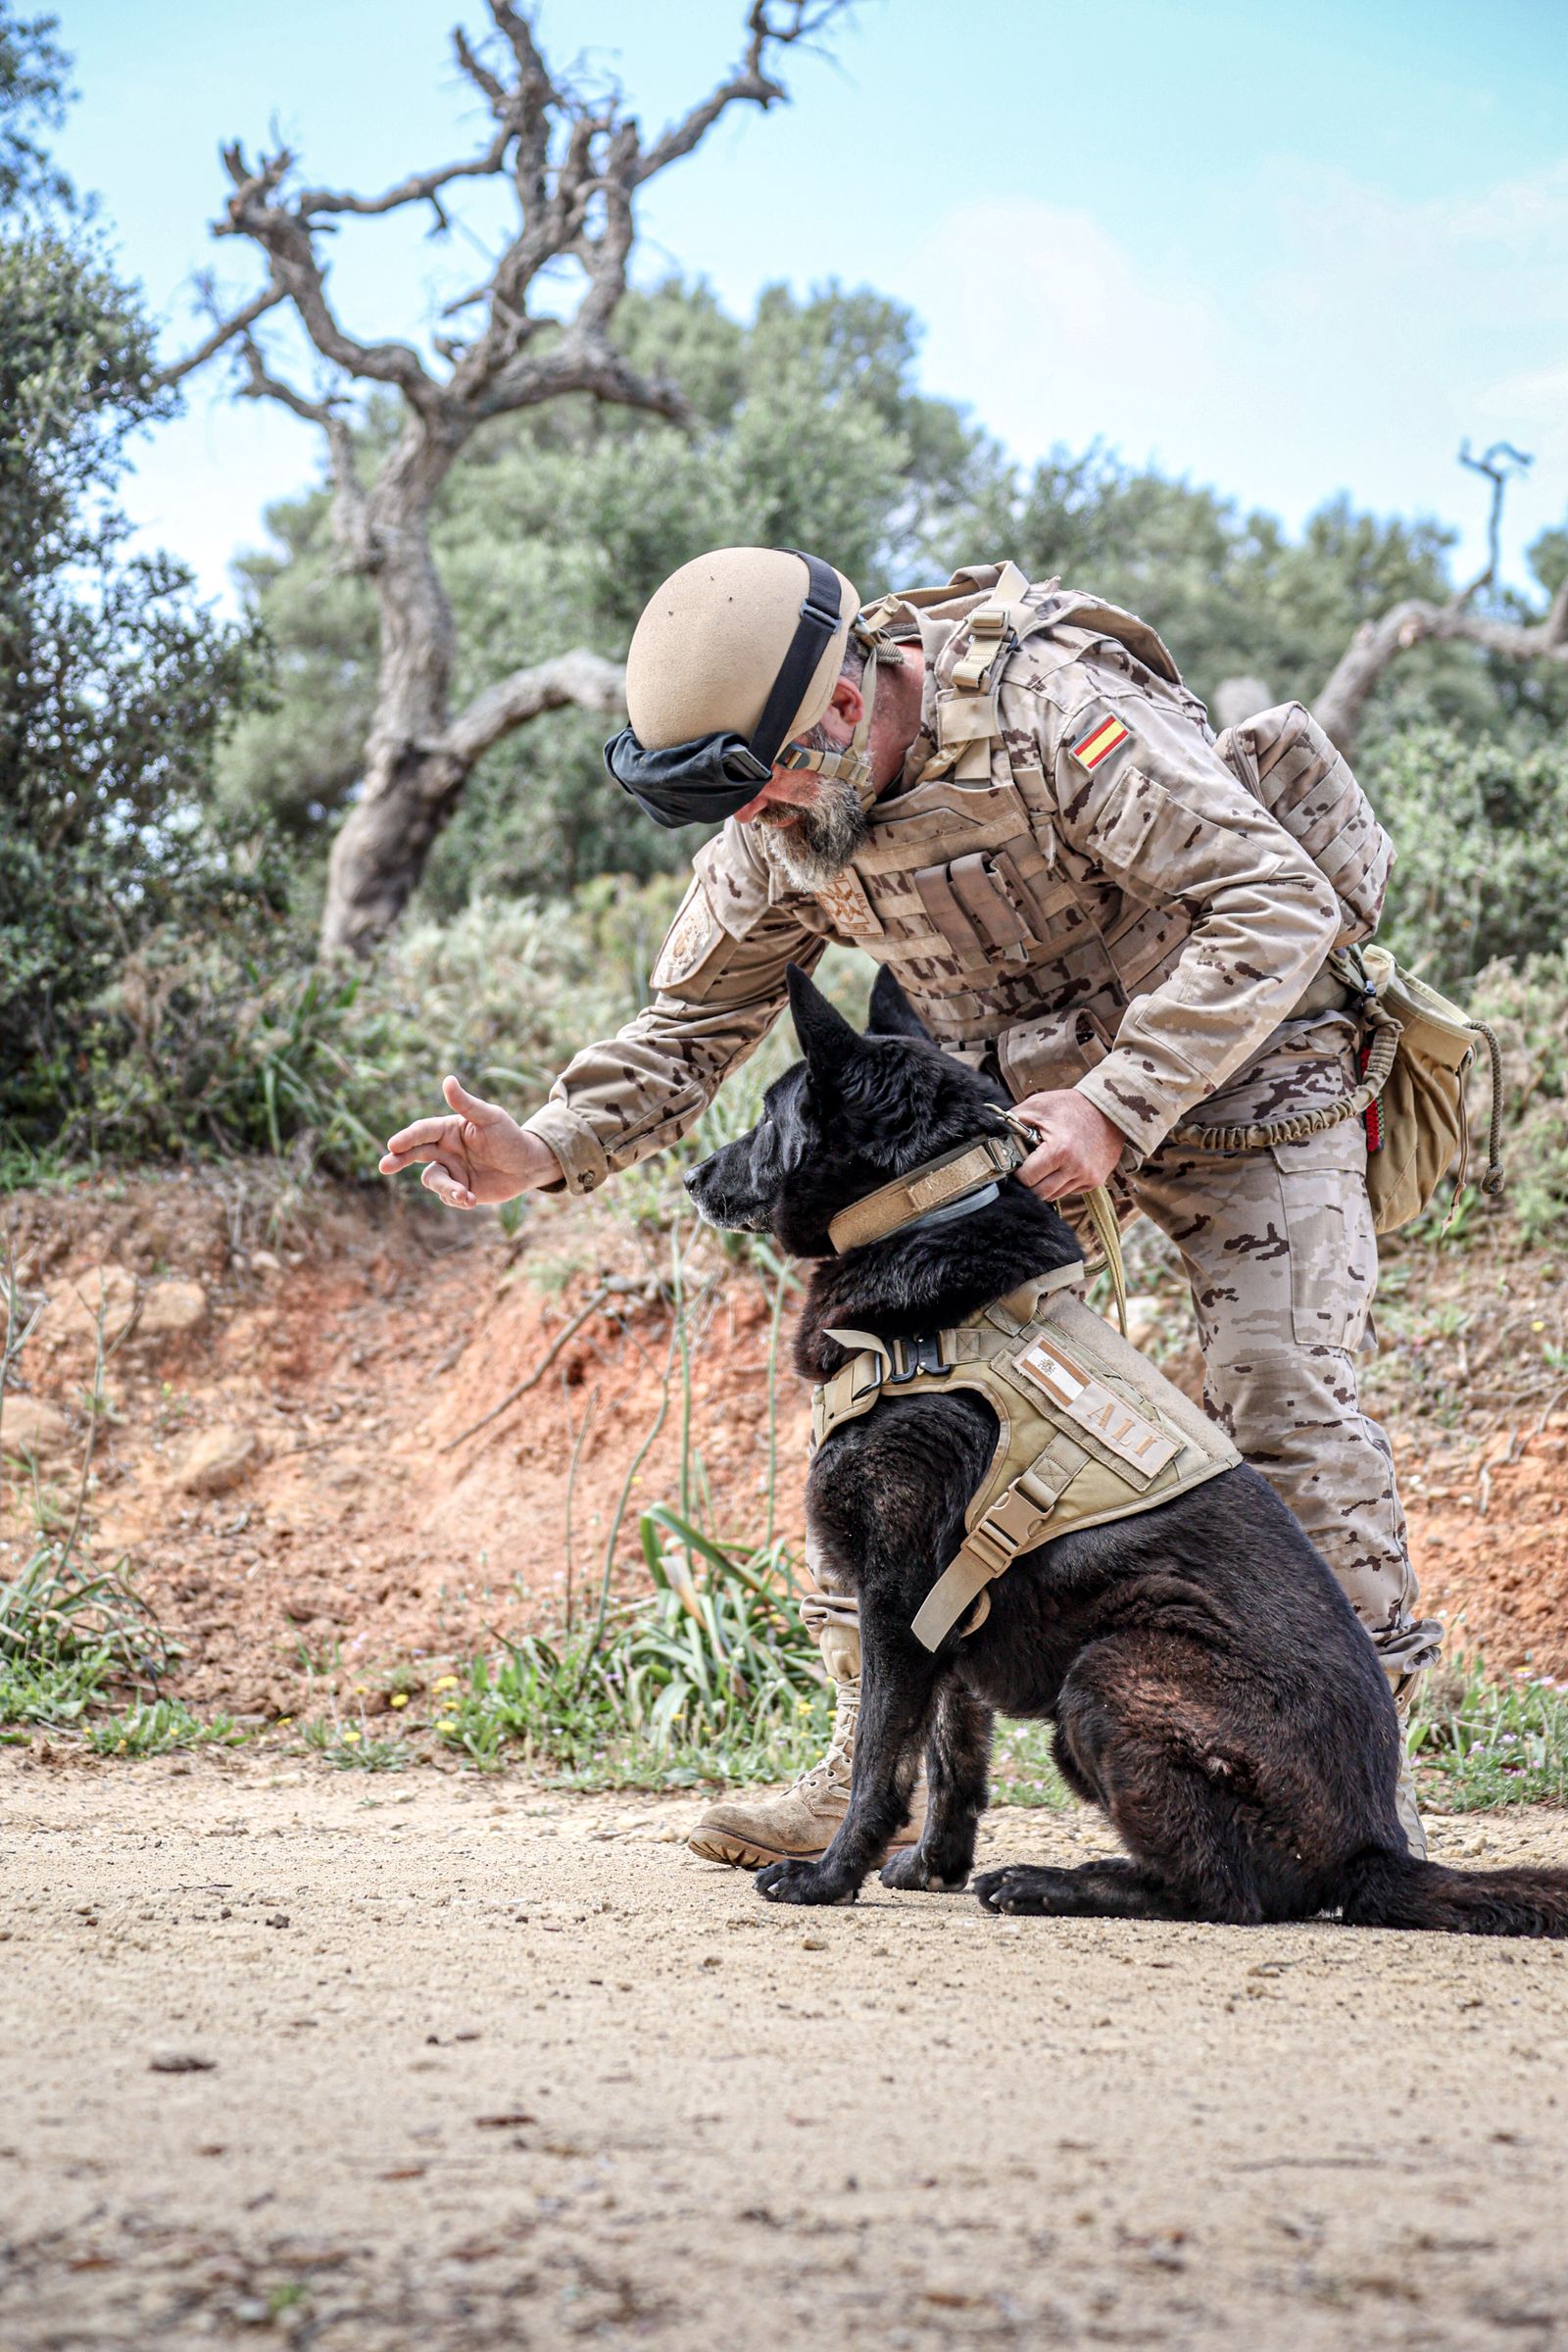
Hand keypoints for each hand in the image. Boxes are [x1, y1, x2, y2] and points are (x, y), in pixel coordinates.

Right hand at [379, 1076, 559, 1208]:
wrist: (529, 1165)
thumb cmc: (510, 1136)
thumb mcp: (490, 1117)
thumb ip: (466, 1104)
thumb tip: (447, 1080)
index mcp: (448, 1129)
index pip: (422, 1132)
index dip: (407, 1138)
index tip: (393, 1145)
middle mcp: (445, 1150)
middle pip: (414, 1154)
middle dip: (398, 1160)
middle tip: (384, 1166)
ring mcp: (451, 1170)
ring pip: (433, 1179)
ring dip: (445, 1188)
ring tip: (465, 1193)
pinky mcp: (460, 1189)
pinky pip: (448, 1196)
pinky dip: (457, 1199)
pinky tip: (473, 1200)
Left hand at [1011, 1089, 1126, 1200]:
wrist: (1109, 1109)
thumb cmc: (1071, 1105)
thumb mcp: (1038, 1106)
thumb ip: (1013, 1122)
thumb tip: (993, 1136)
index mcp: (1059, 1150)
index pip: (1027, 1178)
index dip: (1017, 1172)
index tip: (1016, 1163)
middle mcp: (1076, 1168)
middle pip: (1040, 1193)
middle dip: (1029, 1182)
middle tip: (1027, 1167)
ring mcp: (1087, 1177)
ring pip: (1054, 1195)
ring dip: (1045, 1183)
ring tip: (1044, 1164)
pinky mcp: (1095, 1181)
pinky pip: (1069, 1191)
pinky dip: (1061, 1182)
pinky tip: (1061, 1165)